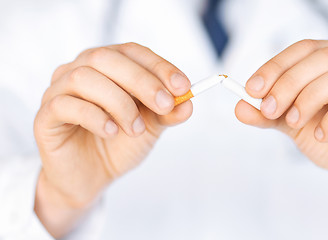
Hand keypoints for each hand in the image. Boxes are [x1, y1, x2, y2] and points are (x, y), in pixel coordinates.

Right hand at [34, 42, 191, 236]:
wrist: (92, 177)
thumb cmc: (119, 144)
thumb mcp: (151, 126)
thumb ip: (167, 113)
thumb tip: (188, 103)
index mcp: (108, 66)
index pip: (133, 52)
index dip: (159, 66)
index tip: (183, 86)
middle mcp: (80, 70)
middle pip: (107, 58)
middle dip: (142, 81)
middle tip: (165, 105)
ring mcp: (59, 90)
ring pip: (85, 78)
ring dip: (119, 103)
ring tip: (134, 128)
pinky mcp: (46, 115)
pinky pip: (65, 105)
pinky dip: (94, 117)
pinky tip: (111, 132)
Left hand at [236, 40, 327, 222]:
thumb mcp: (293, 124)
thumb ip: (269, 114)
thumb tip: (240, 106)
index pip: (306, 48)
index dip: (276, 66)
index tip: (252, 89)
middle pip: (325, 57)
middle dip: (290, 82)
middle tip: (269, 108)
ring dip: (312, 97)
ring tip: (294, 121)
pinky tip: (322, 135)